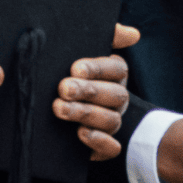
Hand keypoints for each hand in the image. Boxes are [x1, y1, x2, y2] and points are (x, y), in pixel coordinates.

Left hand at [57, 24, 139, 160]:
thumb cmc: (68, 74)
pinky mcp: (103, 147)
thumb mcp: (79, 51)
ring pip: (111, 121)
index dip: (97, 69)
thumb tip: (133, 34)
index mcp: (114, 75)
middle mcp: (117, 99)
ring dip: (85, 114)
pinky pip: (111, 148)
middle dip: (88, 92)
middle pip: (115, 95)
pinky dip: (98, 141)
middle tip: (63, 89)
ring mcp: (111, 123)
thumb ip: (107, 36)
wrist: (49, 112)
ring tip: (59, 108)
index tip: (75, 68)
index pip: (116, 69)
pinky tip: (80, 133)